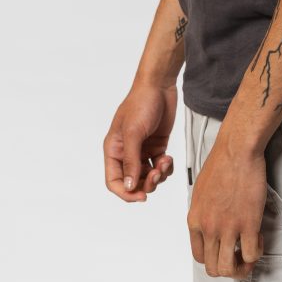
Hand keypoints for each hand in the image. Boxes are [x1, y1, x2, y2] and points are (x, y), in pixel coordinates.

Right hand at [103, 81, 176, 201]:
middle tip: (157, 174)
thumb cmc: (142, 103)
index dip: (126, 193)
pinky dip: (166, 168)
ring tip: (165, 161)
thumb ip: (131, 161)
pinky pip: (160, 167)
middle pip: (133, 182)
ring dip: (158, 175)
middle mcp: (126, 152)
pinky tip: (168, 158)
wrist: (160, 85)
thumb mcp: (134, 132)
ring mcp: (142, 150)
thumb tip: (130, 186)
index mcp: (114, 149)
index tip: (141, 196)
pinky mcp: (156, 146)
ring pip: (148, 177)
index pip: (114, 181)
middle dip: (146, 183)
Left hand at [187, 130, 266, 277]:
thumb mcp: (199, 191)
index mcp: (195, 220)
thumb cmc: (220, 163)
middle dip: (228, 267)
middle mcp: (208, 228)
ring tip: (249, 253)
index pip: (199, 256)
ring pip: (229, 269)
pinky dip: (256, 253)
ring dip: (241, 268)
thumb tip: (209, 225)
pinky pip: (251, 255)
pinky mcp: (248, 223)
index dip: (214, 257)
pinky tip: (259, 237)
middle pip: (213, 268)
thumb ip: (202, 212)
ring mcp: (228, 228)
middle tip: (239, 256)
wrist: (236, 149)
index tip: (225, 249)